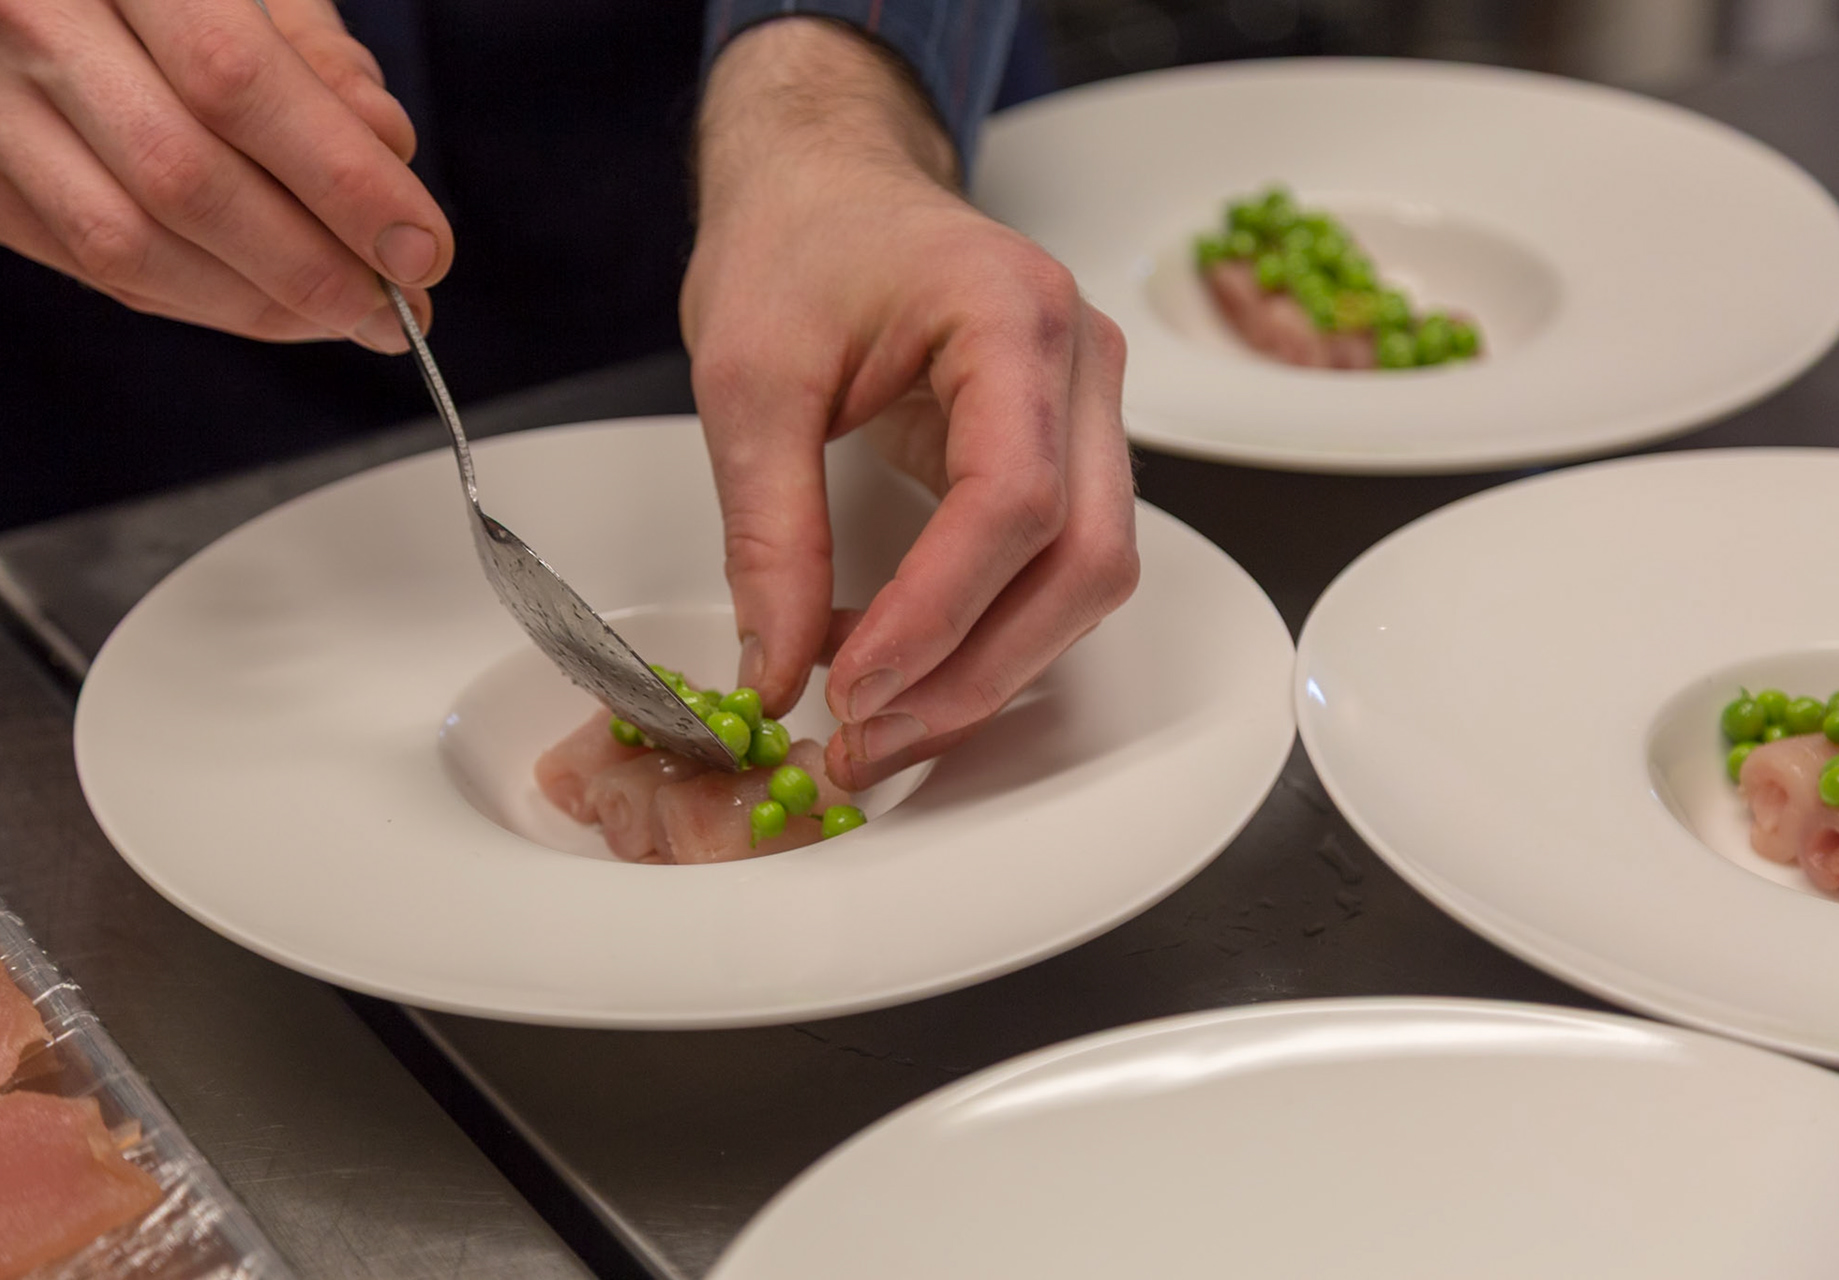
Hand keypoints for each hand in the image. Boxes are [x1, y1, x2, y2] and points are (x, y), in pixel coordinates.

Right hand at [0, 0, 450, 349]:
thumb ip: (314, 56)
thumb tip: (389, 155)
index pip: (234, 82)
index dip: (340, 180)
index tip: (423, 246)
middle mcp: (22, 22)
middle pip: (183, 181)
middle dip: (313, 267)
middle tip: (400, 307)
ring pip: (130, 248)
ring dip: (263, 306)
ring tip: (351, 316)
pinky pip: (97, 271)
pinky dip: (204, 302)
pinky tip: (276, 304)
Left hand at [683, 18, 1139, 791]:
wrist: (827, 186)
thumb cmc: (796, 245)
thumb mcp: (748, 383)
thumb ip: (768, 536)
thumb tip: (778, 673)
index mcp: (1012, 316)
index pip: (1015, 499)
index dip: (938, 615)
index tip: (853, 689)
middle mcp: (1081, 363)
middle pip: (1083, 559)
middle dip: (975, 673)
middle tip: (866, 738)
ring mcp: (1090, 409)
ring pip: (1086, 579)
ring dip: (986, 669)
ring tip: (874, 719)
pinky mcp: (1068, 450)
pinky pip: (1056, 566)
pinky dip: (986, 633)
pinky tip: (904, 665)